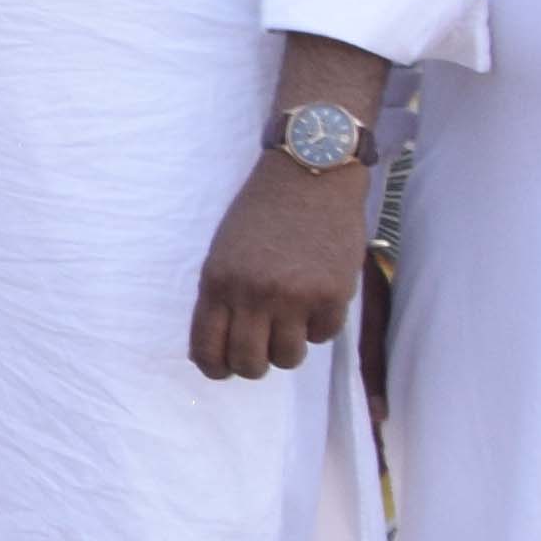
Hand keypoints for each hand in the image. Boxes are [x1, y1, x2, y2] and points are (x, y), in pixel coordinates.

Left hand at [187, 151, 369, 379]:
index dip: (215, 368)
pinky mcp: (333, 294)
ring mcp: (295, 296)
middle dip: (254, 365)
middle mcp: (253, 294)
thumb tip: (221, 344)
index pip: (207, 350)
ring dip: (289, 347)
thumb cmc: (263, 210)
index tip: (225, 368)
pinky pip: (324, 336)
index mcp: (218, 283)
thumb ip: (221, 296)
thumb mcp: (223, 251)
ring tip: (292, 323)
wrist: (310, 172)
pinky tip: (318, 300)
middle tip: (263, 350)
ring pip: (288, 358)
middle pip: (248, 364)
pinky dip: (321, 325)